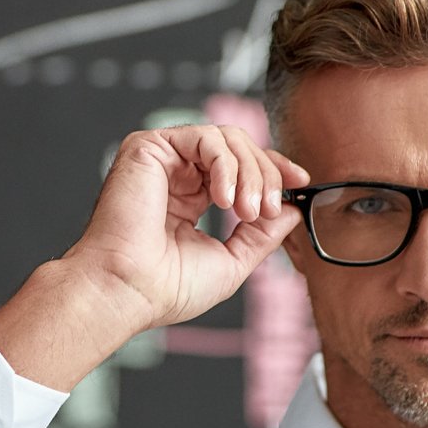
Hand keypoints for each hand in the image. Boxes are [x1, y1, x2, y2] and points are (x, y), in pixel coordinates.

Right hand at [68, 125, 309, 328]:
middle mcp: (175, 175)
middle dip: (265, 176)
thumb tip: (291, 210)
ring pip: (226, 139)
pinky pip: (203, 137)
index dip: (272, 170)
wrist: (127, 290)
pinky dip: (225, 163)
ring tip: (247, 210)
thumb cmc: (166, 288)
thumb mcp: (231, 261)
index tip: (300, 183)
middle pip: (239, 149)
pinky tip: (224, 198)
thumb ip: (262, 235)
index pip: (239, 168)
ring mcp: (162, 160)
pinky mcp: (148, 147)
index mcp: (190, 198)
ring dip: (248, 172)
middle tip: (266, 210)